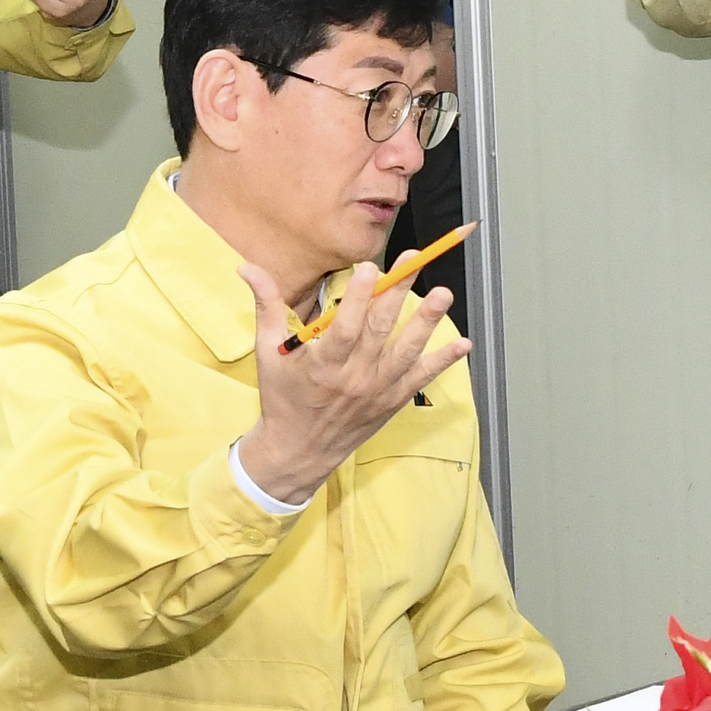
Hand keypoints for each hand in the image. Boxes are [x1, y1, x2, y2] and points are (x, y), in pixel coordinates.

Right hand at [244, 265, 463, 500]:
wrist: (299, 451)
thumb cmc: (282, 398)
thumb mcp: (268, 352)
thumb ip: (265, 306)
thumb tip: (247, 267)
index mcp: (322, 366)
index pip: (345, 328)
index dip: (359, 298)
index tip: (370, 269)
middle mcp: (354, 378)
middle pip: (380, 330)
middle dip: (397, 292)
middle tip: (414, 259)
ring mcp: (377, 391)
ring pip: (406, 351)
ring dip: (427, 322)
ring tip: (443, 294)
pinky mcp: (392, 401)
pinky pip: (421, 379)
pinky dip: (442, 362)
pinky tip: (463, 344)